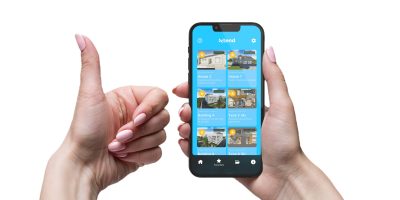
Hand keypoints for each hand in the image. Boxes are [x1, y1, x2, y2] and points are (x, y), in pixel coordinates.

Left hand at [40, 35, 168, 199]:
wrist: (84, 166)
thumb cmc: (84, 131)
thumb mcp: (89, 95)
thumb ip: (91, 65)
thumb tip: (81, 38)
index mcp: (129, 98)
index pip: (159, 97)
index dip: (150, 109)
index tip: (136, 119)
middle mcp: (137, 115)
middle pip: (163, 117)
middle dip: (140, 131)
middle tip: (120, 135)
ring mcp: (142, 134)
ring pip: (161, 135)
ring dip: (138, 145)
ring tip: (118, 146)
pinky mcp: (144, 152)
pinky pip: (158, 152)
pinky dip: (141, 156)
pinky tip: (124, 156)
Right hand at [173, 47, 341, 198]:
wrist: (283, 177)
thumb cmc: (286, 143)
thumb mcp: (282, 106)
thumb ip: (274, 79)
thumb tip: (268, 51)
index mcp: (246, 104)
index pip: (220, 87)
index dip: (203, 82)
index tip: (189, 78)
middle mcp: (233, 118)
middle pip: (205, 105)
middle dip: (190, 102)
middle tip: (185, 104)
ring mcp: (226, 136)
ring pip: (199, 125)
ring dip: (187, 122)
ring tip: (186, 124)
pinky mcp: (220, 153)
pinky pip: (199, 147)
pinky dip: (189, 143)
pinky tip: (186, 141)